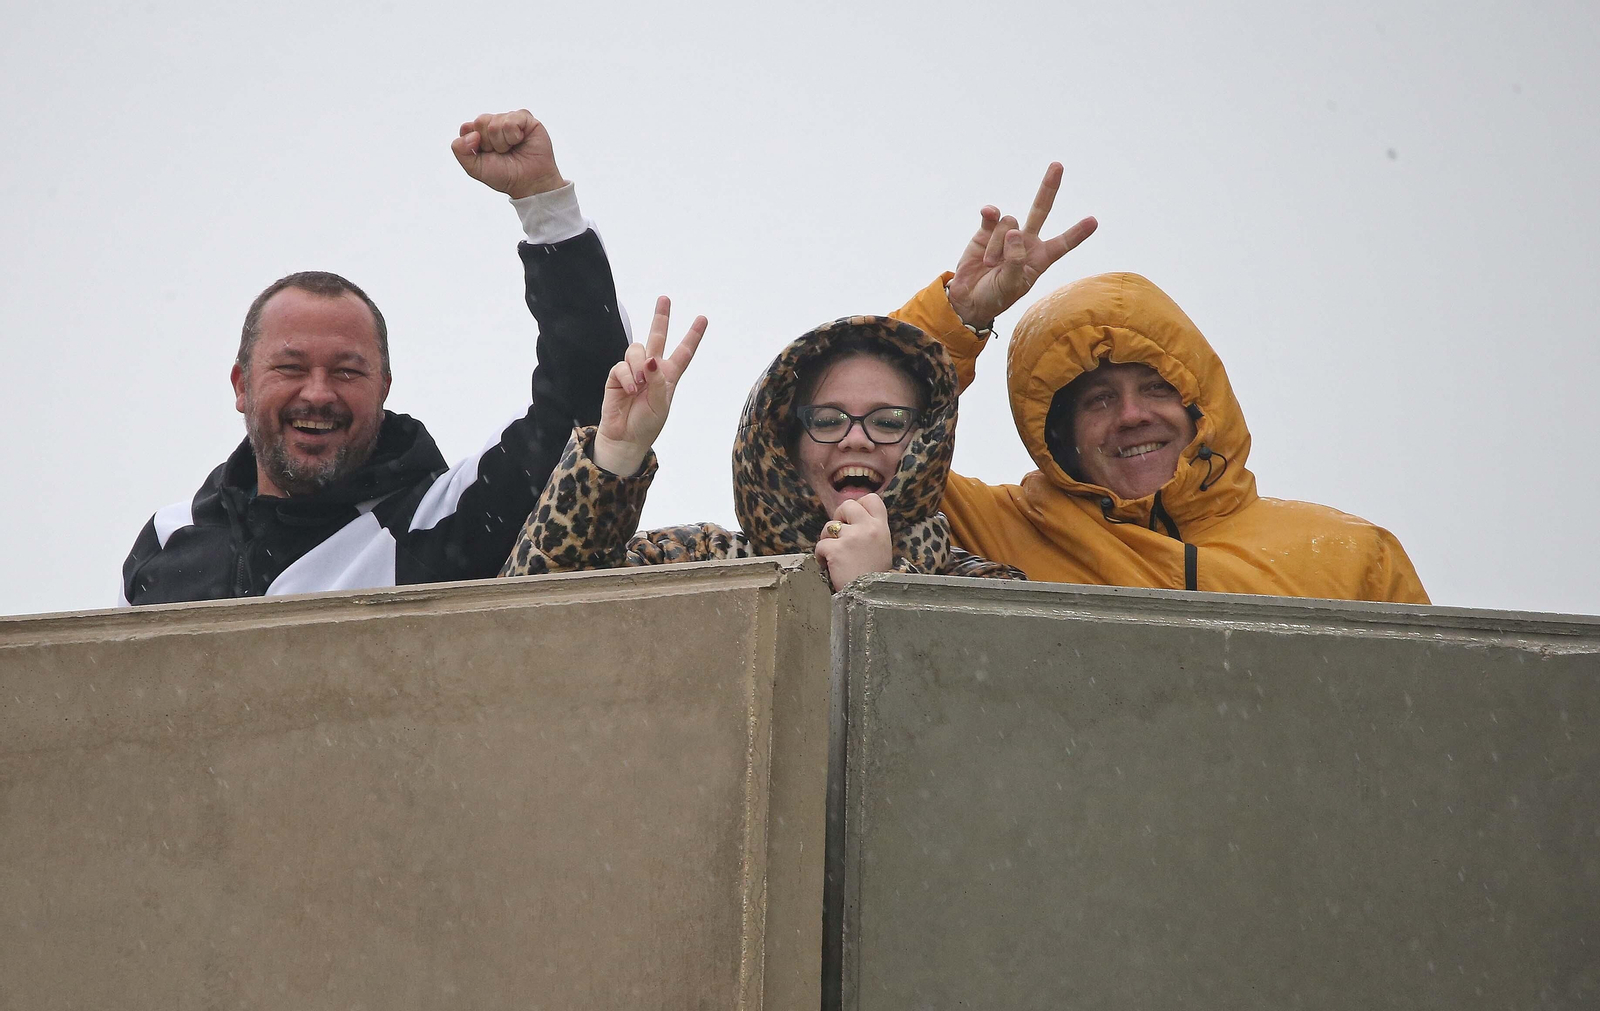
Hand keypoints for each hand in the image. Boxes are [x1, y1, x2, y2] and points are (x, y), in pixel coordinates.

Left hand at [451, 110, 566, 198]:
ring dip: (503, 142)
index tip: (485, 155)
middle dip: (489, 143)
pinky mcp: (525, 119)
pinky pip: (511, 120)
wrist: (529, 183)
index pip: (467, 127)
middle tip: (501, 153)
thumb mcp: (474, 168)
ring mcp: (509, 120)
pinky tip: (520, 141)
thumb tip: (471, 133)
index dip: (474, 143)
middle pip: (480, 122)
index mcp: (481, 134)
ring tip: (512, 149)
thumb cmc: (505, 175)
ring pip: (496, 122)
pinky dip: (513, 135)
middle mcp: (494, 124)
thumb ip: (460, 150)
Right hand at [592, 296, 707, 476]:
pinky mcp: (617, 376)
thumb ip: (658, 381)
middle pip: (657, 337)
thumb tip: (650, 360)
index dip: (692, 335)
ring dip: (639, 365)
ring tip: (638, 385)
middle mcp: (651, 369)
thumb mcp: (661, 405)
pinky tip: (629, 390)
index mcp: (668, 376)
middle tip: (665, 299)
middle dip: (660, 318)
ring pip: (637, 350)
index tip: (702, 318)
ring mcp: (634, 371)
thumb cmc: (647, 424)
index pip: (683, 352)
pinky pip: (622, 366)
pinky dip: (627, 377)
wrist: (625, 438)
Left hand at [814, 494, 892, 590]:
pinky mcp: (836, 549)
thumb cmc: (875, 577)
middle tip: (839, 534)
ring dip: (828, 539)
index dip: (859, 504)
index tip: (853, 518)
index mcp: (881, 528)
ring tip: (835, 555)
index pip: (872, 499)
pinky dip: (821, 556)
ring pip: (830, 526)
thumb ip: (870, 532)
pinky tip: (828, 566)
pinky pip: (820, 545)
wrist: (871, 598)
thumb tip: (850, 521)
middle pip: (847, 505)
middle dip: (839, 517)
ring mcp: (852, 537)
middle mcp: (868, 528)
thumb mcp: (882, 548)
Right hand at [944, 162, 1098, 329]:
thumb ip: (1015, 261)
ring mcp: (1006, 234)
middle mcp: (1026, 242)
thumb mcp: (1011, 286)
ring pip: (1009, 223)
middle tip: (1058, 165)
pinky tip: (987, 212)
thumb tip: (1014, 231)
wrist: (968, 298)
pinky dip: (990, 213)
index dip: (1077, 233)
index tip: (1093, 221)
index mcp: (1039, 259)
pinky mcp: (986, 231)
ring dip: (996, 246)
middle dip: (1049, 188)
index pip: (1062, 244)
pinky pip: (992, 216)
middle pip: (1040, 210)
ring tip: (989, 265)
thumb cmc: (996, 296)